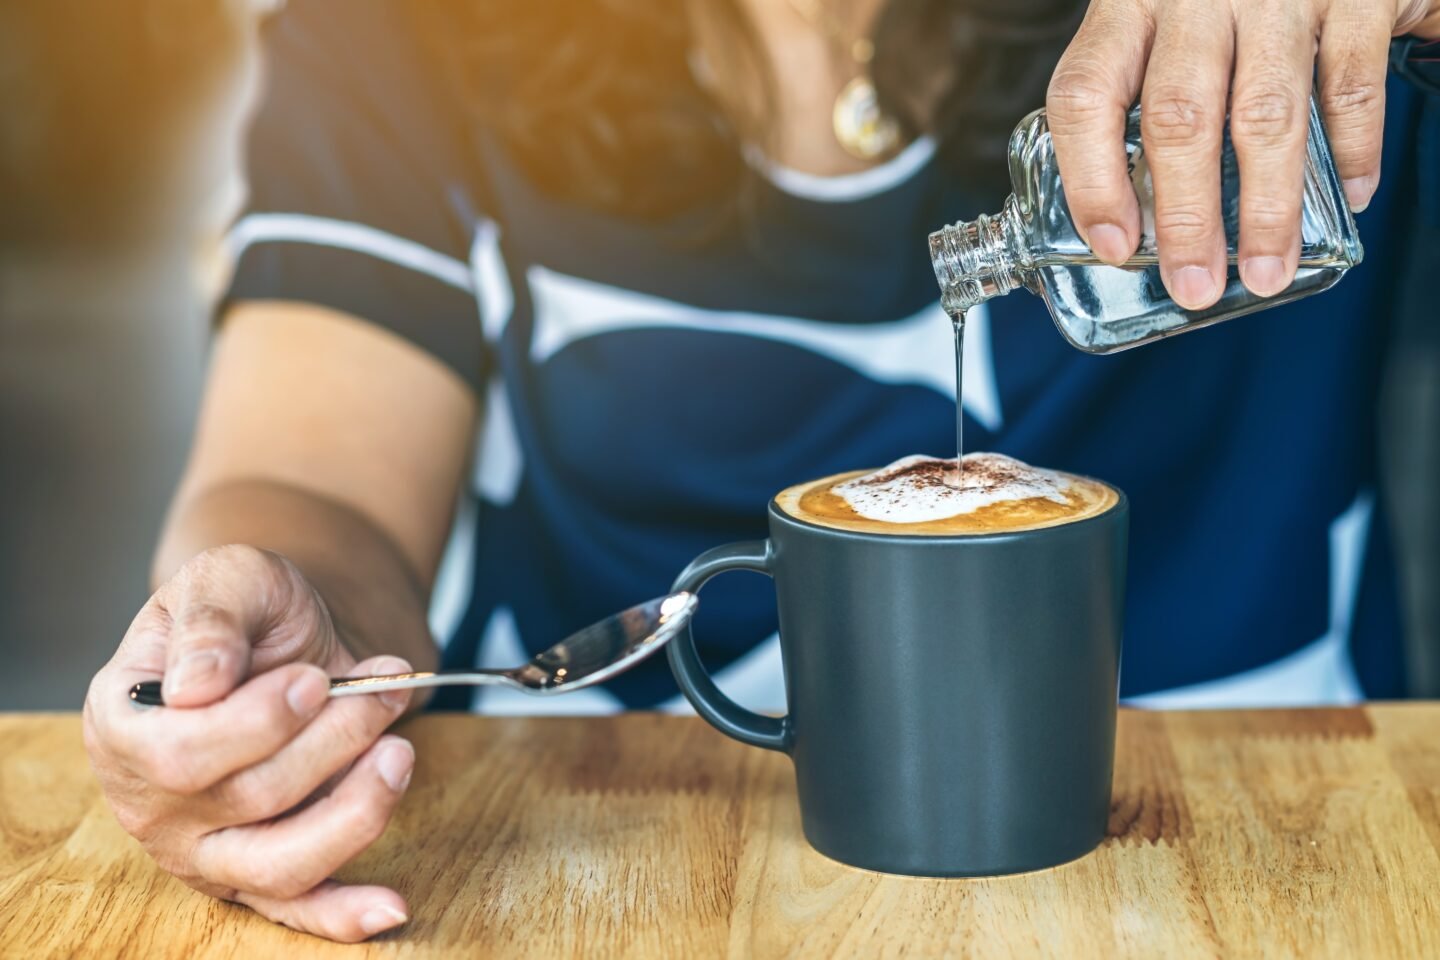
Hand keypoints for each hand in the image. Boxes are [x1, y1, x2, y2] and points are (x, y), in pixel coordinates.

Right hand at [83, 544, 416, 942]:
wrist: (290, 639)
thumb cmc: (250, 611)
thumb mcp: (227, 578)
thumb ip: (210, 620)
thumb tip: (197, 684)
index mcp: (125, 723)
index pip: (180, 754)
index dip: (258, 723)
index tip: (314, 680)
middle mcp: (154, 800)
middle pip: (249, 800)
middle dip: (332, 741)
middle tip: (382, 687)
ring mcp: (206, 846)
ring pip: (280, 862)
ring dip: (357, 807)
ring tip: (400, 750)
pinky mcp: (259, 872)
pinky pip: (298, 908)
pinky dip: (345, 914)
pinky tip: (392, 904)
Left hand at [1046, 0, 1439, 309]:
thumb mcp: (1155, 16)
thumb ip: (1135, 90)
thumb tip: (1119, 211)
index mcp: (1127, 3)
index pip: (1085, 95)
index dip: (1090, 179)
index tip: (1113, 244)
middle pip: (1178, 117)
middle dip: (1186, 216)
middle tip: (1193, 284)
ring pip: (1263, 114)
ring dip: (1265, 207)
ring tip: (1265, 270)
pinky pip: (1350, 84)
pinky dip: (1353, 150)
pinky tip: (1349, 197)